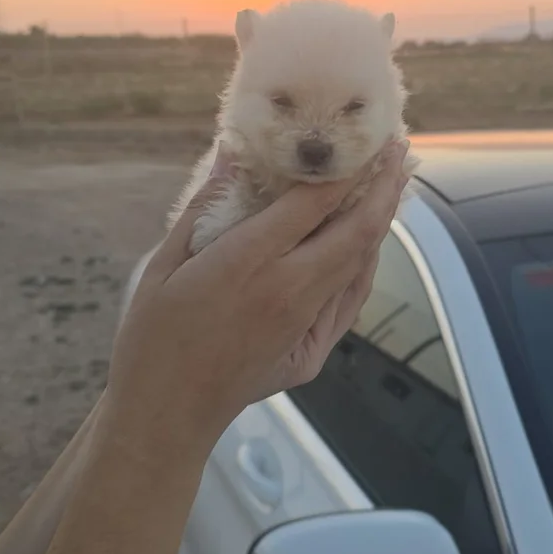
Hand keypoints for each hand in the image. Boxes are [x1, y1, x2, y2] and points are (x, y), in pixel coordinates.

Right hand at [104, 139, 410, 451]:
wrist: (167, 413)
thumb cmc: (153, 336)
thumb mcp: (164, 263)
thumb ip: (204, 207)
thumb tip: (230, 154)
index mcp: (246, 262)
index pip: (313, 203)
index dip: (345, 169)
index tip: (366, 140)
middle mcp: (287, 289)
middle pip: (355, 230)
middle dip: (383, 187)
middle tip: (398, 150)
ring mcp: (304, 323)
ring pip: (359, 262)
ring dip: (381, 221)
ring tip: (393, 184)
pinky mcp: (311, 351)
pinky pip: (350, 298)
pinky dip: (365, 264)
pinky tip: (370, 242)